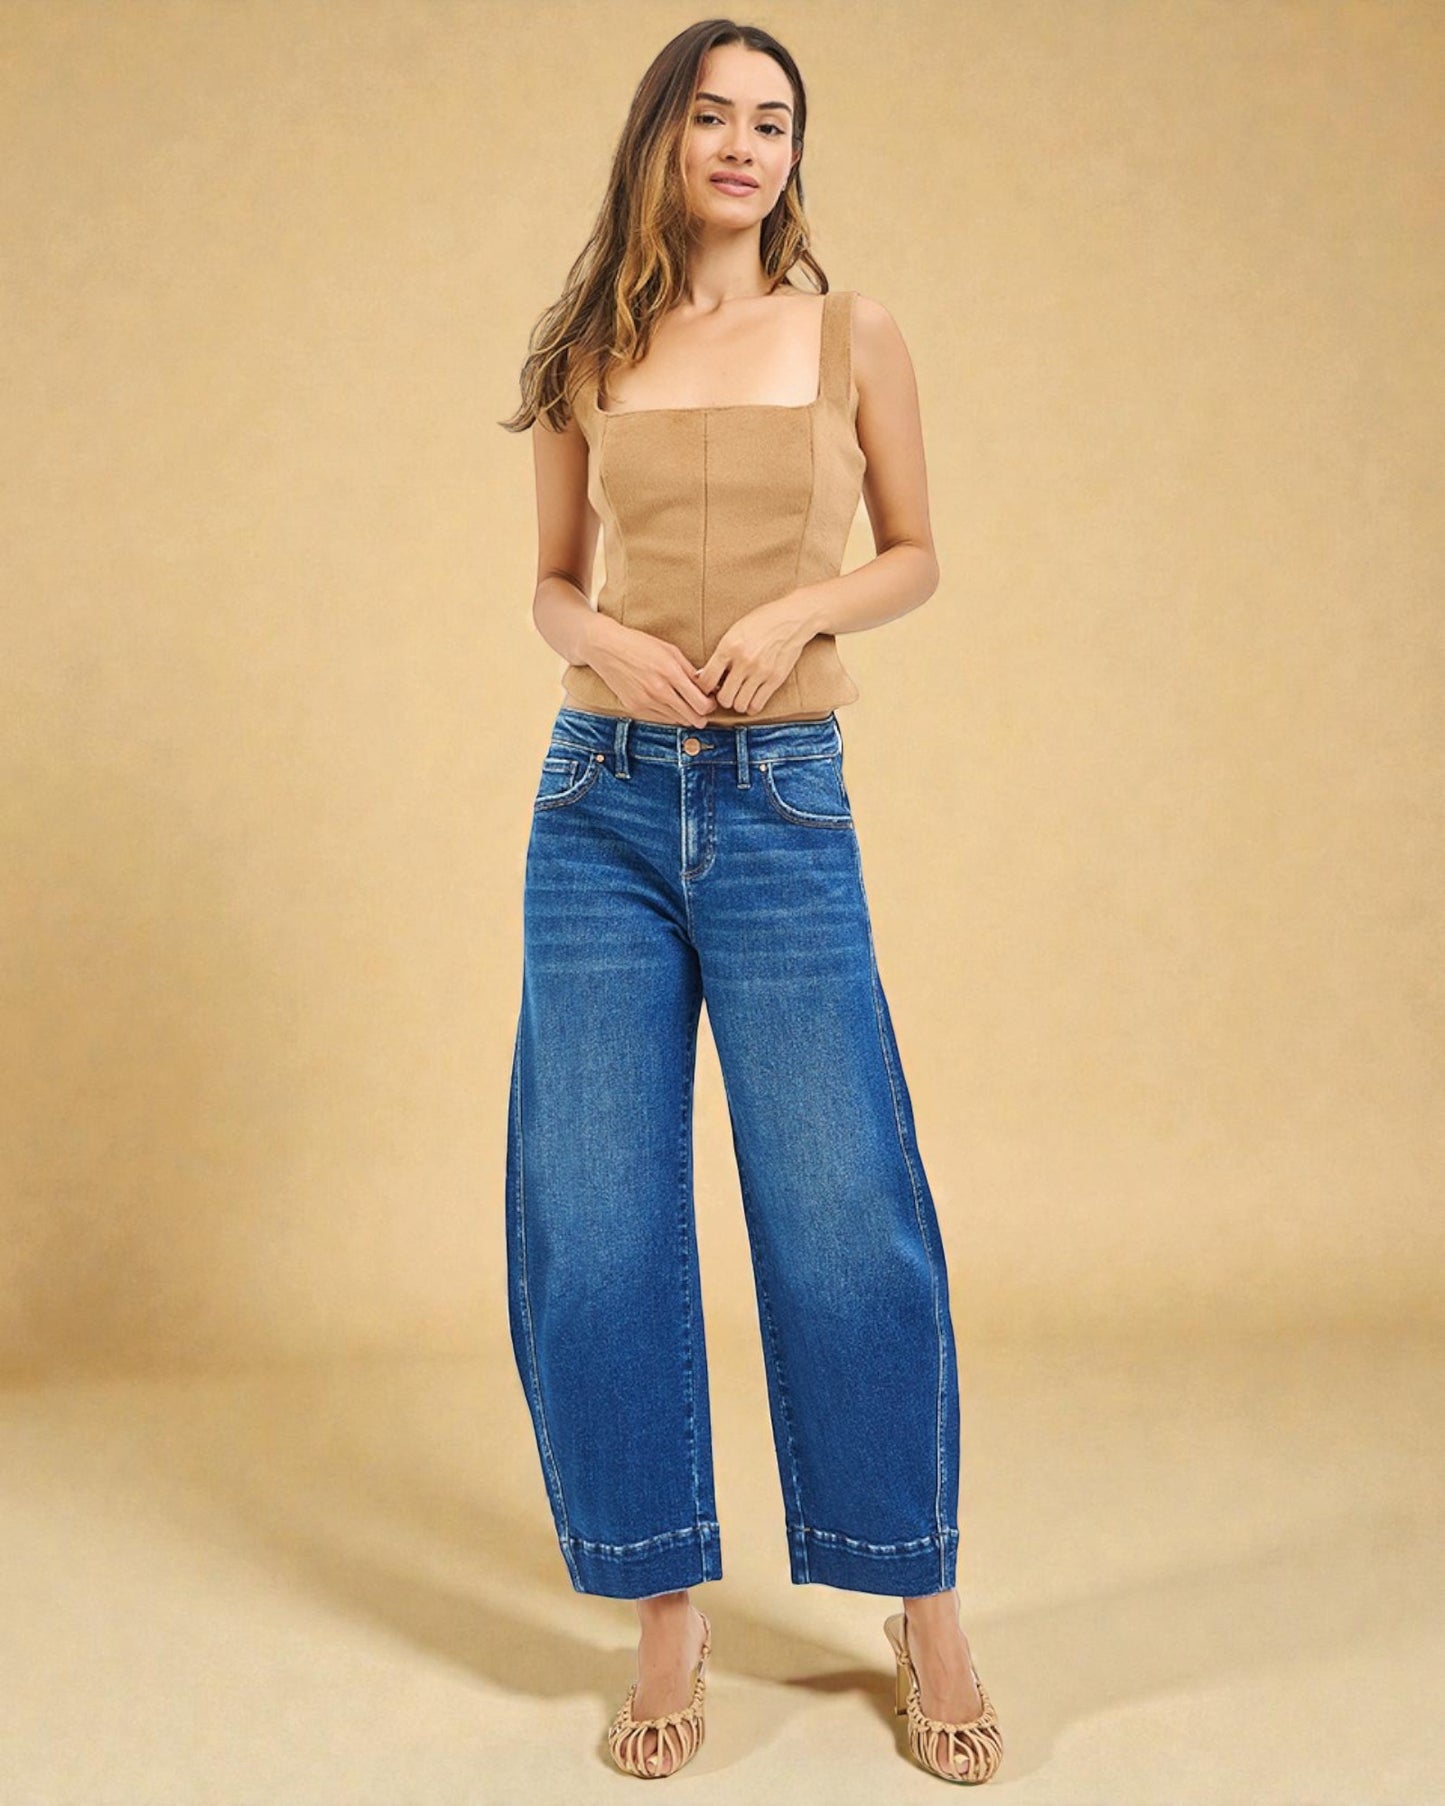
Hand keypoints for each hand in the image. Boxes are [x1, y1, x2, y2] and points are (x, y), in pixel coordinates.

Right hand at [584, 616, 717, 727]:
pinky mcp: (634, 707)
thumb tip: (708, 687)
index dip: (711, 705)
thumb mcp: (669, 650)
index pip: (702, 703)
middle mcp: (659, 690)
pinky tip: (667, 702)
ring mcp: (646, 701)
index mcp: (671, 672)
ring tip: (685, 703)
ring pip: (677, 720)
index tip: (710, 700)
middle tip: (703, 707)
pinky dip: (669, 714)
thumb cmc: (639, 644)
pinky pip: (660, 718)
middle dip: (702, 715)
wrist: (605, 647)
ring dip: (685, 715)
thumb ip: (689, 670)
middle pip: (693, 718)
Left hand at [693, 593, 818, 715]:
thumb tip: (704, 676)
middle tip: (725, 692)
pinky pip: (757, 705)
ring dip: (737, 703)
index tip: (709, 686)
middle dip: (722, 697)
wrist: (792, 619)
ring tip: (739, 695)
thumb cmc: (761, 622)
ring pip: (739, 705)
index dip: (704, 687)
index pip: (706, 680)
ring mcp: (761, 671)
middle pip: (723, 697)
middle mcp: (744, 661)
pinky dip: (752, 706)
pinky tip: (752, 698)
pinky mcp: (775, 679)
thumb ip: (721, 654)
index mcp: (729, 646)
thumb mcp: (734, 631)